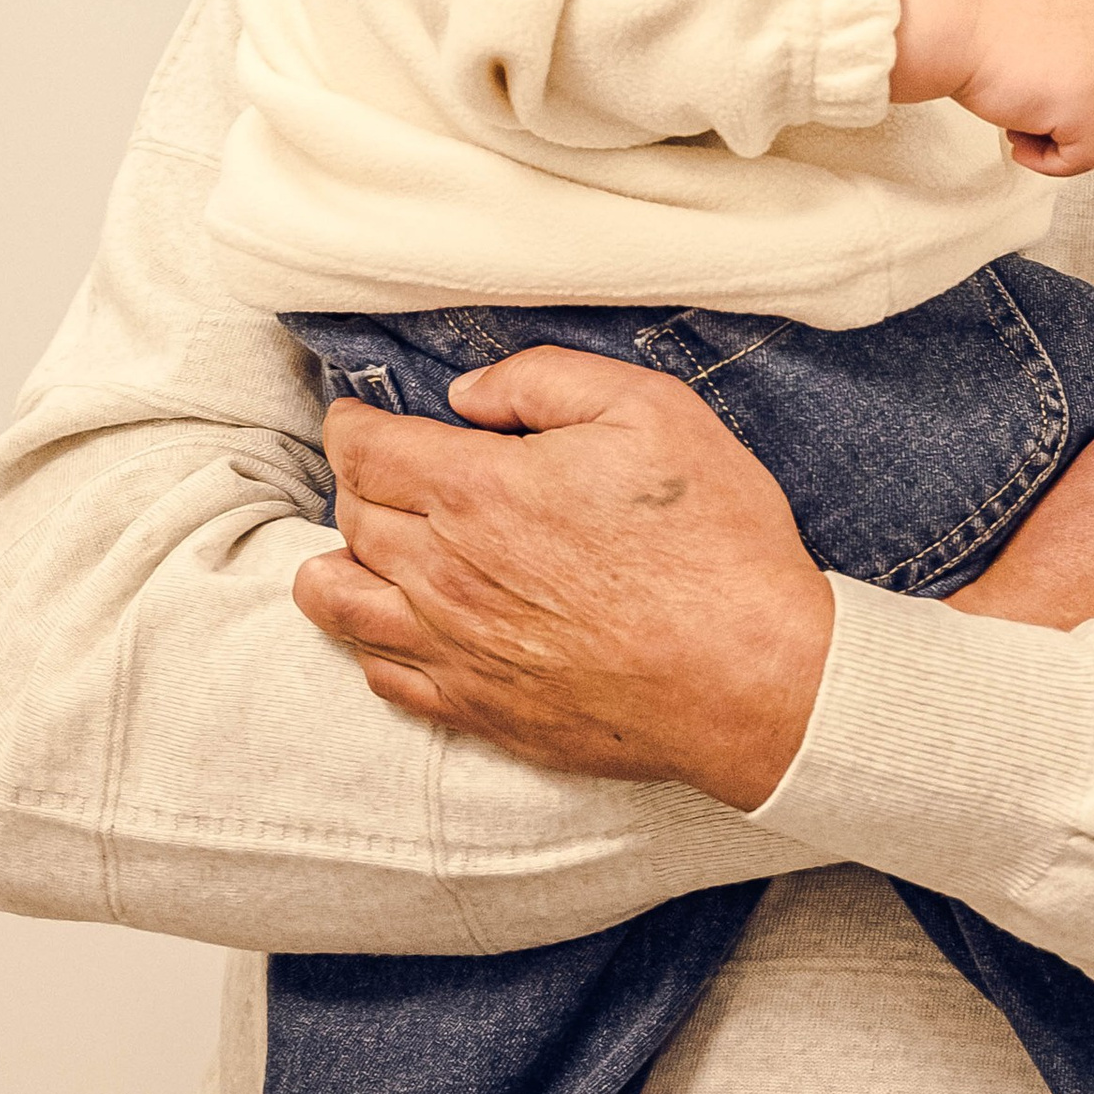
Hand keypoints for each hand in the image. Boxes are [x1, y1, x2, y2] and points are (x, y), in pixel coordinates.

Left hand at [291, 349, 834, 808]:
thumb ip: (545, 381)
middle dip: (359, 484)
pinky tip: (400, 627)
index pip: (363, 451)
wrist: (754, 676)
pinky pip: (386, 679)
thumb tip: (467, 395)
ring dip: (339, 565)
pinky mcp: (481, 712)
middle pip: (351, 520)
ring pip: (342, 606)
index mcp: (478, 493)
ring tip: (362, 548)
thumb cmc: (714, 539)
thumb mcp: (650, 411)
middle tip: (388, 471)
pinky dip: (374, 644)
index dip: (351, 425)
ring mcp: (457, 651)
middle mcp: (446, 575)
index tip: (359, 418)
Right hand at [891, 0, 1093, 175]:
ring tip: (1017, 127)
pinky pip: (1085, 158)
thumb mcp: (1040, 22)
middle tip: (1027, 120)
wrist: (951, 19)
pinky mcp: (1088, 107)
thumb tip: (1076, 101)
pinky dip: (1050, 163)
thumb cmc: (974, 20)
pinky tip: (1015, 141)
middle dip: (1080, 127)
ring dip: (1063, 145)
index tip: (1053, 110)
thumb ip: (1072, 51)